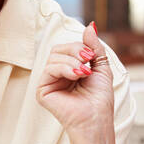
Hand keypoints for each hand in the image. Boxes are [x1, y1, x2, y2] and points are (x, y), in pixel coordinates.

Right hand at [36, 23, 115, 142]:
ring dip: (72, 62)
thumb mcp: (101, 67)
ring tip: (83, 74)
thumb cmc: (100, 99)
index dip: (79, 47)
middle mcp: (57, 75)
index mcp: (69, 69)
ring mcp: (48, 83)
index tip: (92, 56)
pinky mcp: (42, 91)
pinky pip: (49, 69)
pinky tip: (76, 77)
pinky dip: (64, 69)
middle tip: (88, 62)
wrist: (96, 118)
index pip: (67, 48)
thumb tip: (90, 25)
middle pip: (58, 49)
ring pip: (54, 57)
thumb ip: (94, 46)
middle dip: (75, 51)